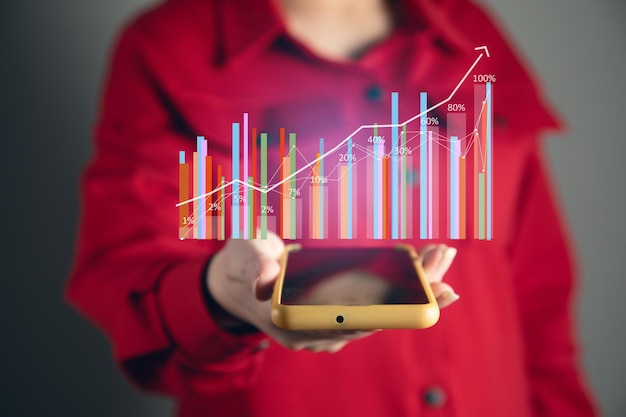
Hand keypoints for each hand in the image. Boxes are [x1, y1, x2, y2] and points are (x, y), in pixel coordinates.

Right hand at [207, 234, 458, 352]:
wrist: (231, 284)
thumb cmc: (239, 265)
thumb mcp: (241, 257)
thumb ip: (253, 266)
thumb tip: (263, 280)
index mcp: (296, 323)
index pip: (355, 319)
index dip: (394, 306)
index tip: (428, 291)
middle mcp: (318, 332)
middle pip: (377, 314)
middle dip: (414, 290)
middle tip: (445, 262)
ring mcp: (327, 325)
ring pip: (380, 310)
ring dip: (413, 287)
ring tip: (441, 260)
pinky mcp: (334, 314)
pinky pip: (373, 304)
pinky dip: (399, 288)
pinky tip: (421, 272)